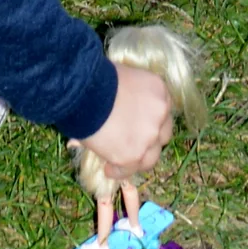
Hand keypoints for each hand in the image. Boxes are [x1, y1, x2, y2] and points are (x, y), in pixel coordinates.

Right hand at [76, 66, 173, 185]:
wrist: (83, 92)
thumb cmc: (97, 78)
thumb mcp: (123, 77)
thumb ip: (131, 95)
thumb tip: (120, 109)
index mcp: (159, 91)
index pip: (163, 111)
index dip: (152, 120)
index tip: (139, 124)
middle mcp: (160, 115)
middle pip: (162, 135)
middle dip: (150, 140)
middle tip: (133, 141)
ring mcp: (149, 137)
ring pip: (150, 157)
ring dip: (137, 159)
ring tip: (120, 161)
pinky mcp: (133, 156)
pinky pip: (129, 170)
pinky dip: (118, 171)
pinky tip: (108, 169)